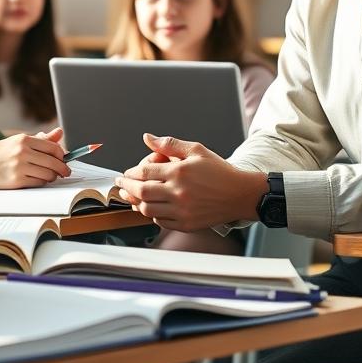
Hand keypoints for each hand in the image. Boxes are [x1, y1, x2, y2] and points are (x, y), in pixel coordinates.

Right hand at [0, 128, 69, 188]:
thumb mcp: (16, 141)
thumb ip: (40, 139)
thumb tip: (59, 132)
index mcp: (23, 139)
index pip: (52, 147)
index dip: (62, 155)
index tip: (64, 159)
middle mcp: (22, 152)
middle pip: (53, 161)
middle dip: (63, 168)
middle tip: (65, 171)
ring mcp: (19, 167)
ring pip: (48, 174)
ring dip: (53, 176)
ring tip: (51, 176)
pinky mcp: (17, 181)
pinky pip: (39, 183)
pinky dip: (43, 182)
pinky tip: (40, 180)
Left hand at [114, 133, 267, 231]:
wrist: (240, 194)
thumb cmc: (220, 172)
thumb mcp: (196, 150)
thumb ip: (169, 144)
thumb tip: (148, 138)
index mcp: (180, 172)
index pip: (144, 173)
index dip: (130, 173)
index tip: (126, 173)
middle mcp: (179, 192)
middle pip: (141, 191)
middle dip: (127, 188)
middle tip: (121, 185)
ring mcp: (182, 210)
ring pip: (147, 209)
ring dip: (136, 202)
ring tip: (132, 196)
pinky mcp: (186, 224)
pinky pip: (160, 221)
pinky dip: (152, 214)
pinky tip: (151, 207)